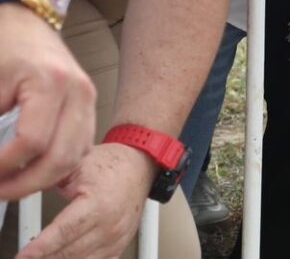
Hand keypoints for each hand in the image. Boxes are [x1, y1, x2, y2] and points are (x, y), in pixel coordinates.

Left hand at [0, 6, 94, 200]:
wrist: (27, 24)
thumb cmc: (6, 47)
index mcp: (52, 83)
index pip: (32, 141)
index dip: (3, 165)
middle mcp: (79, 93)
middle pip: (61, 158)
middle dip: (25, 184)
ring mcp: (89, 101)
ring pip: (74, 159)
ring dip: (42, 180)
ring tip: (12, 183)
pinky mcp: (89, 108)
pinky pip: (80, 150)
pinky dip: (57, 167)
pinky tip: (33, 169)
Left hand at [16, 143, 152, 258]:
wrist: (139, 166)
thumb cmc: (111, 165)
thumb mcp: (76, 165)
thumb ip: (49, 180)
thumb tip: (22, 187)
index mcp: (98, 204)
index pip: (63, 232)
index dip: (40, 247)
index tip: (23, 255)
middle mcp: (109, 225)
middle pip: (68, 252)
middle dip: (43, 257)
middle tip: (26, 257)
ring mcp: (115, 239)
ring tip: (40, 256)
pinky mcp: (118, 247)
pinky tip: (63, 258)